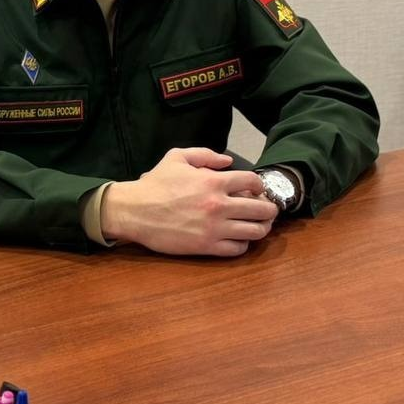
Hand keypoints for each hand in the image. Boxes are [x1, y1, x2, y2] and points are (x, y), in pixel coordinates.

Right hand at [102, 147, 278, 257]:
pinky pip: (237, 249)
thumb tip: (228, 161)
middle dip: (269, 209)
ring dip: (261, 228)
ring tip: (259, 226)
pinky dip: (243, 244)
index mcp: (213, 181)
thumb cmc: (155, 184)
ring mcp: (214, 228)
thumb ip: (205, 155)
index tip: (258, 189)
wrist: (135, 211)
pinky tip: (238, 238)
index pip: (253, 182)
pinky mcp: (207, 246)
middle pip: (261, 210)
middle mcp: (219, 205)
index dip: (260, 185)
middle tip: (268, 210)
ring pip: (254, 232)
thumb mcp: (177, 157)